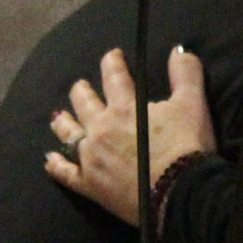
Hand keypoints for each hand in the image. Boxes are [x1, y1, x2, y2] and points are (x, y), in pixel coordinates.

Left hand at [46, 46, 216, 224]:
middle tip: (82, 85)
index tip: (112, 55)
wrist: (180, 193)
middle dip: (82, 90)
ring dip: (64, 123)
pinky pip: (66, 174)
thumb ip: (185, 74)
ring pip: (69, 135)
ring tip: (59, 116)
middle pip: (84, 103)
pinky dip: (56, 166)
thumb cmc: (186, 146)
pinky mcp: (90, 185)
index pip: (113, 77)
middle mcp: (101, 129)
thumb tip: (179, 49)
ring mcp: (91, 158)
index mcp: (124, 108)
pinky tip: (49, 160)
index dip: (112, 62)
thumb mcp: (193, 104)